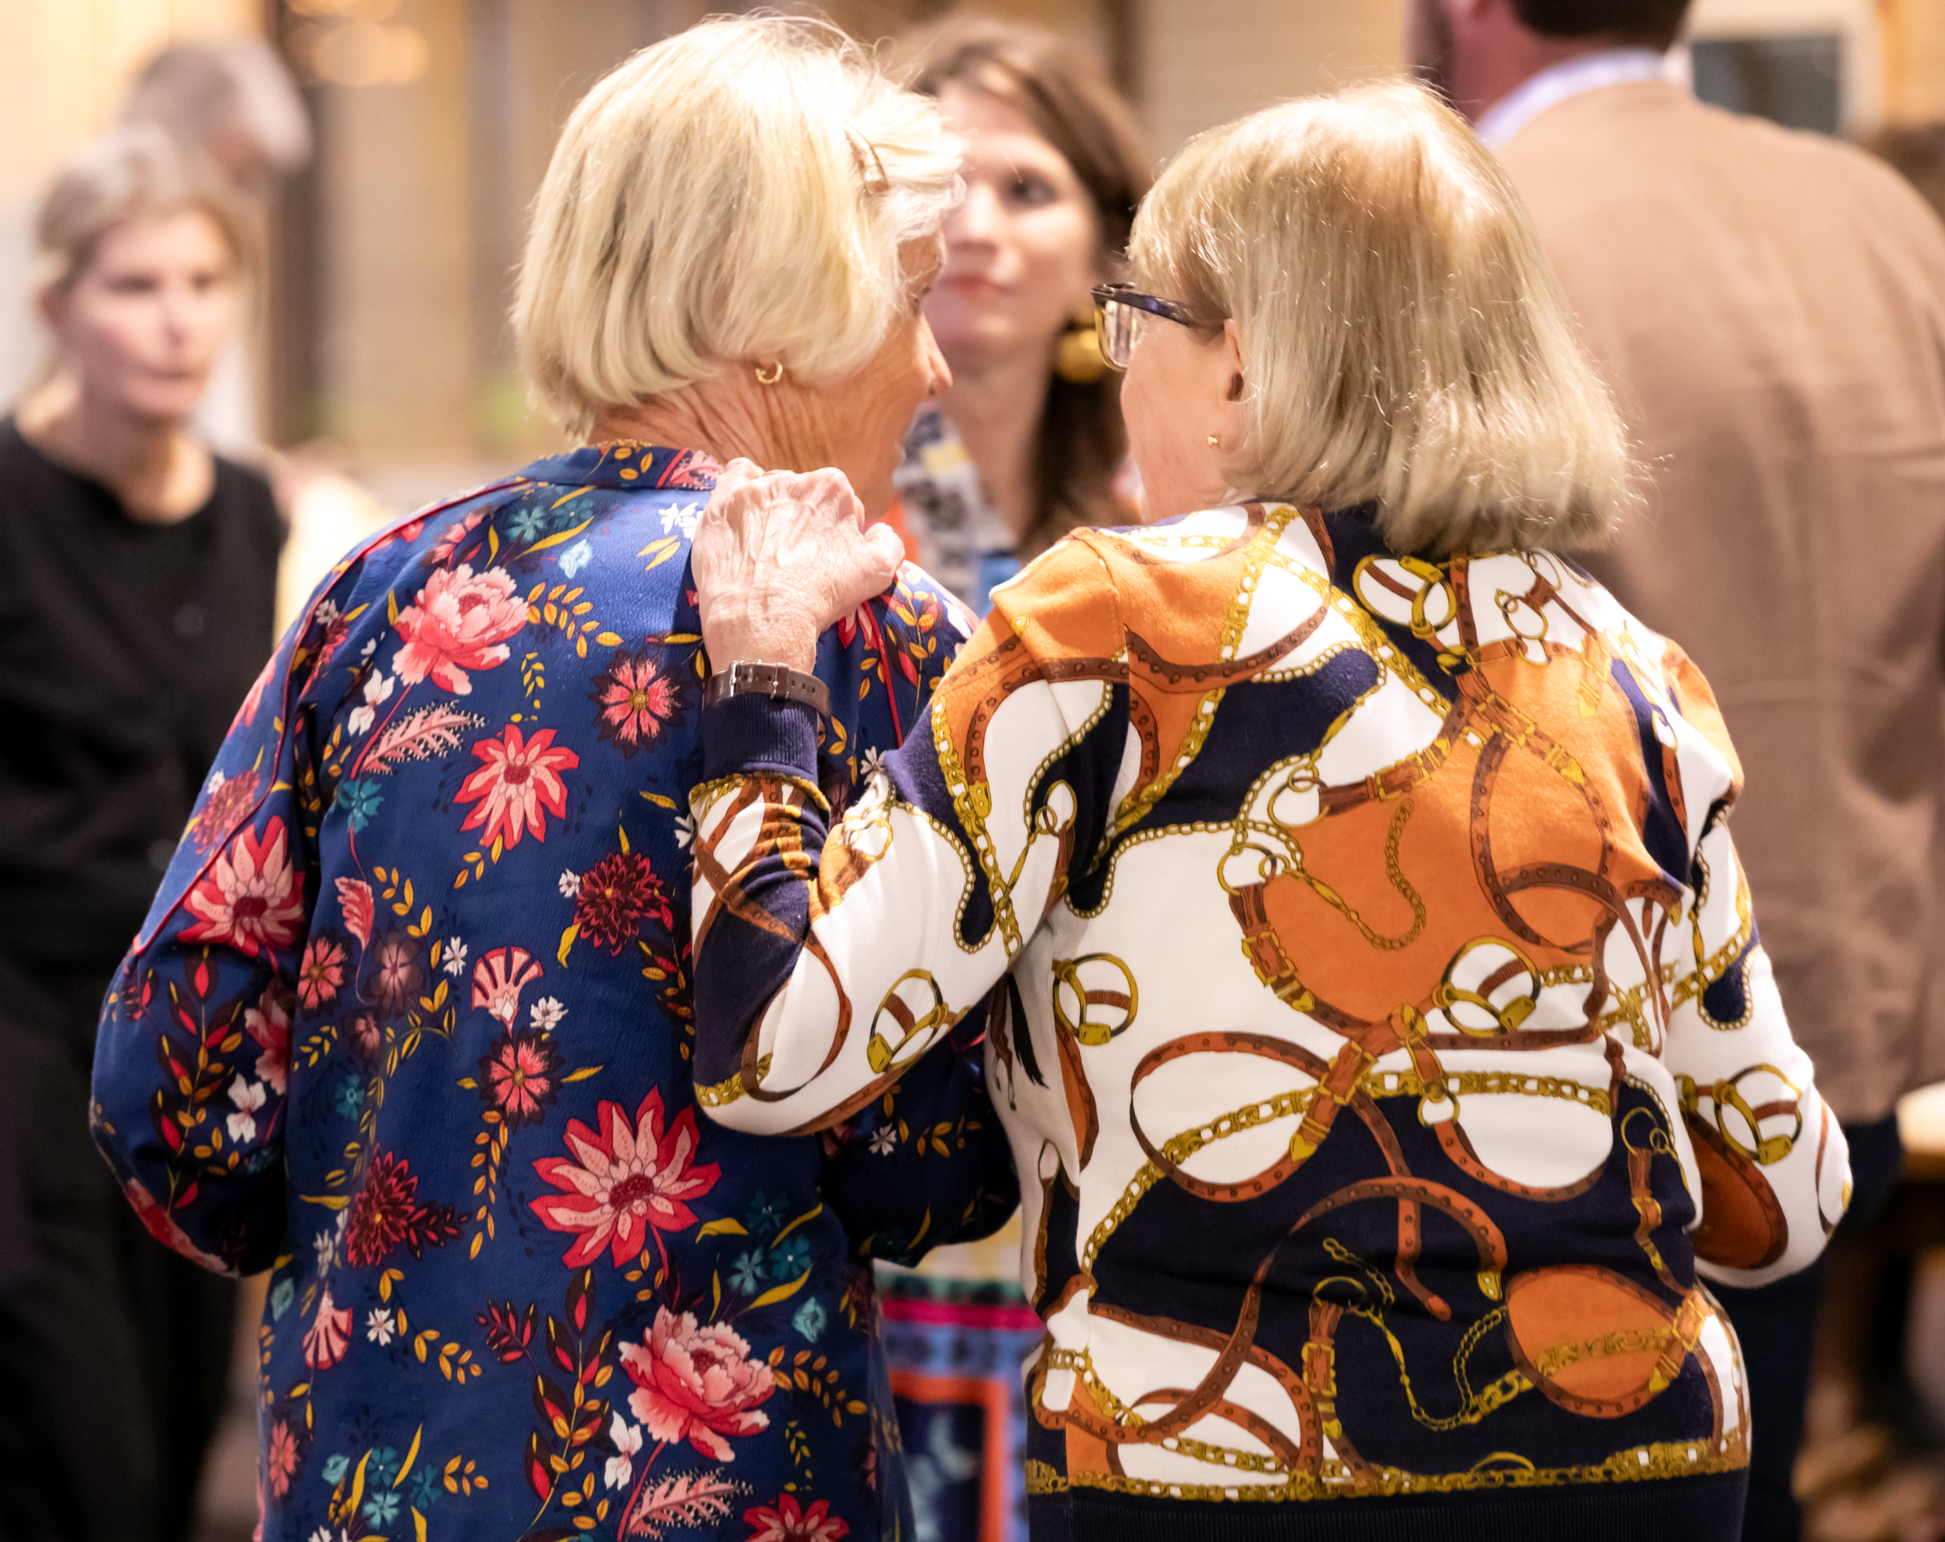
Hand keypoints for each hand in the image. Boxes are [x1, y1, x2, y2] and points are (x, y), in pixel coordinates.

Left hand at [692, 459, 905, 674]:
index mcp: (834, 489)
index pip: (841, 505)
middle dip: (803, 520)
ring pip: (771, 489)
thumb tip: (879, 531)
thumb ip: (889, 542)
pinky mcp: (724, 503)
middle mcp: (795, 479)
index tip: (826, 558)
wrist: (764, 621)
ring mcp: (755, 489)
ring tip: (767, 547)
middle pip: (805, 496)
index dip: (836, 533)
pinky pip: (736, 475)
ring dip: (773, 510)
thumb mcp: (877, 573)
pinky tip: (744, 511)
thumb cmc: (822, 597)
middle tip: (796, 557)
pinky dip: (742, 488)